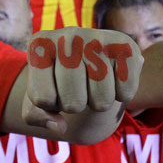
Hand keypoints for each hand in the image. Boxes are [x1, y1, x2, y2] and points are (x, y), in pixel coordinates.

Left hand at [22, 27, 142, 131]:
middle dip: (76, 105)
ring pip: (101, 101)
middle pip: (72, 103)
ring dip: (98, 102)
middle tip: (77, 88)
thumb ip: (36, 116)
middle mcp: (69, 35)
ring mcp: (99, 38)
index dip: (51, 104)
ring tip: (94, 83)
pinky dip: (121, 95)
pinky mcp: (126, 46)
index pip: (42, 99)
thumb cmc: (61, 82)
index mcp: (41, 44)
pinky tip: (113, 78)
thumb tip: (59, 126)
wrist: (93, 59)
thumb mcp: (41, 98)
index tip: (54, 89)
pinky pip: (126, 93)